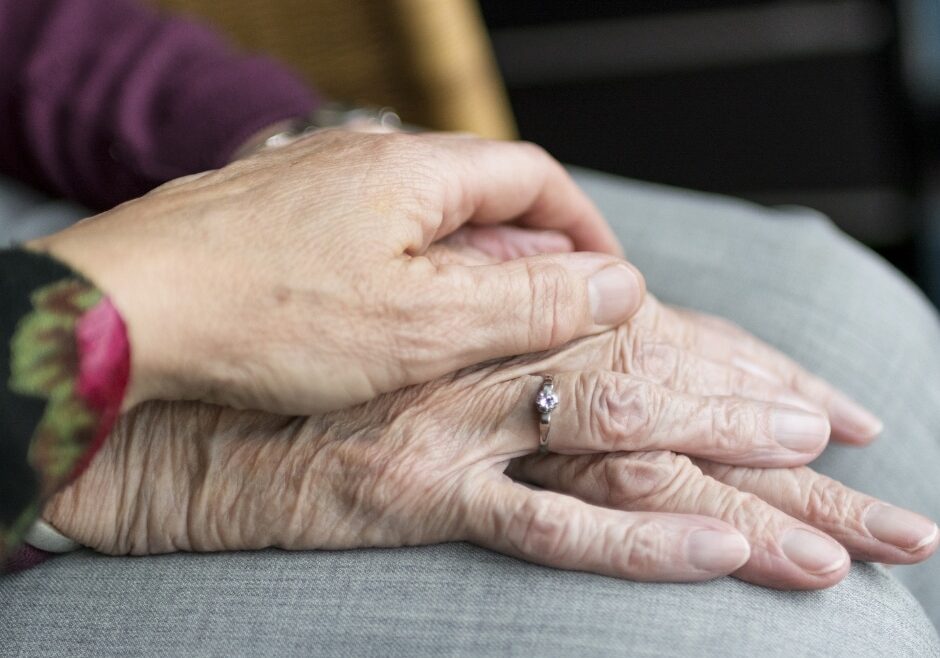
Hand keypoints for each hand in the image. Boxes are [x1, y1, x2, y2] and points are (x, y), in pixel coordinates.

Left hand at [30, 130, 639, 414]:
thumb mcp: (425, 323)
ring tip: (476, 326)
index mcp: (416, 170)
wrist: (126, 311)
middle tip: (548, 315)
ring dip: (466, 264)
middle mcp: (366, 157)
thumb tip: (618, 285)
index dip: (583, 227)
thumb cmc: (269, 315)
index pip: (535, 176)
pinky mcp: (275, 215)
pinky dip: (404, 271)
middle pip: (480, 193)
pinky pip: (366, 234)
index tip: (607, 279)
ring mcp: (315, 181)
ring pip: (422, 216)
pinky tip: (390, 318)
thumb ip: (529, 301)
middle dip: (529, 252)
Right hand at [43, 245, 887, 584]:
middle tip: (876, 473)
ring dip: (744, 483)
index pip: (656, 339)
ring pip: (632, 447)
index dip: (746, 371)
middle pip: (668, 392)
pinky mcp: (421, 488)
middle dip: (777, 431)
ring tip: (847, 530)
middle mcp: (496, 359)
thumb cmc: (299, 363)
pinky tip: (722, 552)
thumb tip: (563, 328)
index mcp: (499, 320)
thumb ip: (487, 332)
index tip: (827, 407)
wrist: (189, 399)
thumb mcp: (405, 337)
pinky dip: (639, 537)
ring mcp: (464, 423)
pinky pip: (547, 519)